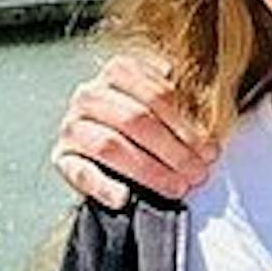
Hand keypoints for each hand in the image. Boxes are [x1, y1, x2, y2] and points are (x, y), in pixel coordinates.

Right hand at [51, 46, 216, 212]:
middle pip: (135, 119)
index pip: (156, 94)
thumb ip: (183, 109)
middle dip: (173, 150)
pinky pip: (81, 173)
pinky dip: (103, 186)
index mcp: (116, 73)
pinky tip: (124, 197)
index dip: (186, 125)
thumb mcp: (165, 109)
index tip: (209, 150)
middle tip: (197, 172)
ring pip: (110, 146)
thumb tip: (208, 130)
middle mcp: (89, 95)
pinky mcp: (62, 158)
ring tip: (176, 187)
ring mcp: (72, 126)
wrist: (107, 149)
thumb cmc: (146, 127)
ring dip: (148, 170)